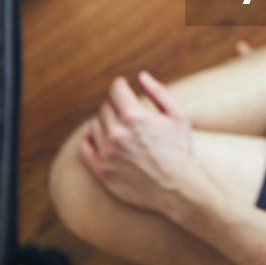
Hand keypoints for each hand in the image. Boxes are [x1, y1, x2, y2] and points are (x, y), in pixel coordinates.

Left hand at [78, 72, 216, 218]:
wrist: (178, 188)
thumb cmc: (181, 150)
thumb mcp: (179, 116)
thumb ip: (159, 92)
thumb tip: (140, 76)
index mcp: (135, 117)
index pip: (116, 90)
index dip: (121, 86)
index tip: (124, 88)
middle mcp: (117, 133)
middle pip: (106, 107)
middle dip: (117, 107)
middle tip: (129, 115)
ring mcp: (107, 153)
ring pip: (95, 125)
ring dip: (106, 124)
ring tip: (122, 131)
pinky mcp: (101, 170)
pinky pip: (85, 147)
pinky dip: (91, 140)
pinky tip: (104, 141)